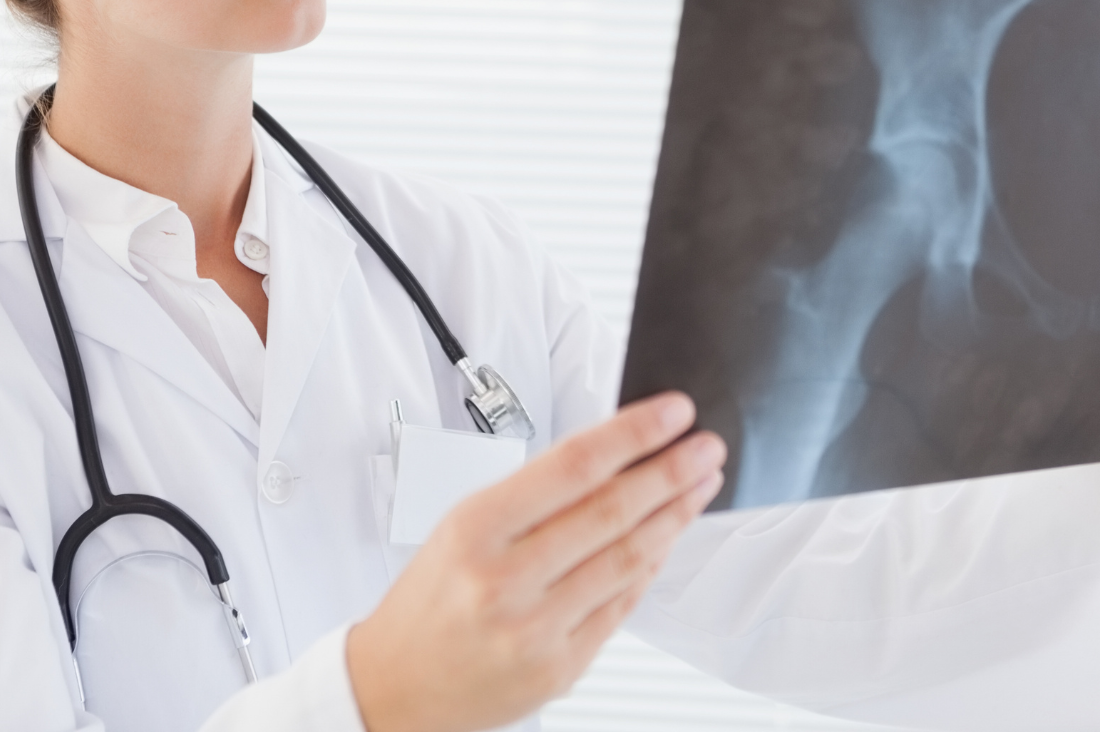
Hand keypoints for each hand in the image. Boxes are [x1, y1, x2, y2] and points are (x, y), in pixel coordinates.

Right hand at [346, 392, 724, 731]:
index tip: (672, 413)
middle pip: (611, 511)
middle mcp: (505, 578)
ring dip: (674, 516)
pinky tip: (667, 540)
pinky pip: (621, 606)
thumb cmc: (427, 601)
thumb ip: (531, 497)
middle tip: (705, 447)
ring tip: (700, 486)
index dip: (632, 433)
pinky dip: (650, 567)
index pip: (572, 466)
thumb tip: (612, 457)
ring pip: (627, 558)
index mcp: (475, 529)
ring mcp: (535, 628)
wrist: (394, 686)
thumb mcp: (460, 528)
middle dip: (671, 472)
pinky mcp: (559, 667)